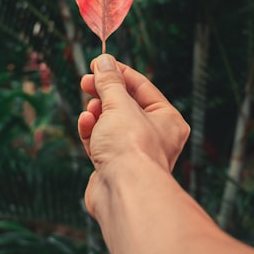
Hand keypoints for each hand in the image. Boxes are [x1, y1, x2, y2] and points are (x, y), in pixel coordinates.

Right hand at [78, 54, 189, 213]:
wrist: (123, 191)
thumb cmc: (131, 147)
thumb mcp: (119, 105)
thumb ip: (109, 82)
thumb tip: (104, 62)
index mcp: (167, 119)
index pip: (142, 87)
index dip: (119, 73)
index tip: (98, 63)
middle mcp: (155, 137)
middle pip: (126, 105)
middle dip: (104, 93)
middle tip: (86, 82)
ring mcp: (134, 153)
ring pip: (111, 124)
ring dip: (97, 113)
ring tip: (89, 109)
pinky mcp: (114, 167)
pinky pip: (101, 142)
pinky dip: (91, 132)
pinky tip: (85, 124)